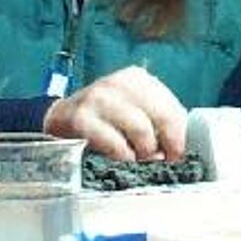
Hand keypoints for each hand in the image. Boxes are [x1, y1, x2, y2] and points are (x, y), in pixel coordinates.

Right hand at [42, 65, 187, 161]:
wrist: (61, 117)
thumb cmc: (106, 119)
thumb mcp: (134, 111)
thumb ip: (158, 122)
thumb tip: (177, 149)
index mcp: (138, 79)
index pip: (173, 109)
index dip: (178, 138)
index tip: (176, 155)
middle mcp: (119, 82)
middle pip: (161, 117)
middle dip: (164, 145)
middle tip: (159, 161)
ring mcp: (99, 97)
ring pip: (140, 130)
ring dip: (143, 153)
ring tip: (138, 160)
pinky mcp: (81, 117)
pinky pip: (115, 143)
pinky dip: (123, 156)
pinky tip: (121, 160)